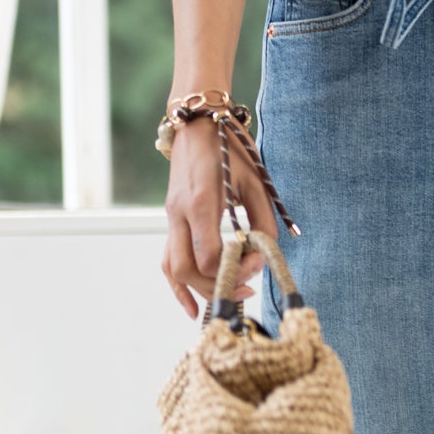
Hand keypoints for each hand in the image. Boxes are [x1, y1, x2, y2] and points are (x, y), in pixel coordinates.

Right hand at [161, 118, 280, 319]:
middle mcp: (180, 214)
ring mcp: (171, 218)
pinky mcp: (171, 220)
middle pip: (189, 269)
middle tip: (249, 286)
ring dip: (200, 290)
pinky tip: (192, 307)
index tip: (259, 260)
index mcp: (201, 202)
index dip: (237, 267)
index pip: (211, 255)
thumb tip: (265, 252)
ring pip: (174, 269)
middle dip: (219, 285)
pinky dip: (178, 286)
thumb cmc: (230, 149)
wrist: (197, 126)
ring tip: (228, 299)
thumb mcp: (255, 181)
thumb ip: (263, 219)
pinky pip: (167, 260)